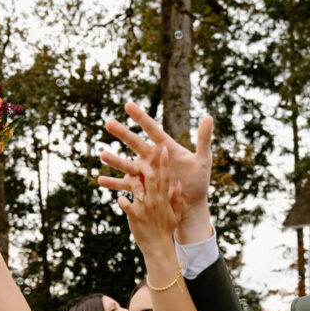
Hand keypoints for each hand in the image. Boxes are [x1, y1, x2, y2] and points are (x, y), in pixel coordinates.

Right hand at [98, 102, 213, 237]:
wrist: (192, 204)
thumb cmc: (199, 182)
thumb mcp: (203, 160)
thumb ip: (204, 139)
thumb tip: (209, 117)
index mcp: (165, 148)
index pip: (151, 129)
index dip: (140, 117)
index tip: (127, 105)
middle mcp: (153, 158)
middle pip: (135, 143)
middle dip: (122, 133)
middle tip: (108, 123)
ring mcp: (145, 173)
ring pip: (127, 164)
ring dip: (114, 159)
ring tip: (102, 154)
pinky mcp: (142, 188)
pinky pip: (125, 186)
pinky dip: (113, 183)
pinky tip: (100, 180)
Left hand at [118, 146, 180, 254]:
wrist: (158, 248)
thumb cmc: (166, 230)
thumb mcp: (176, 215)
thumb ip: (177, 199)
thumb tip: (178, 183)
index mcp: (165, 199)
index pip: (166, 177)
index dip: (164, 162)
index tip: (162, 148)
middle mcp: (155, 201)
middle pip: (150, 177)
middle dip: (143, 163)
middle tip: (138, 155)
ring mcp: (144, 208)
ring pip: (135, 185)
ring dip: (129, 178)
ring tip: (125, 175)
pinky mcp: (133, 216)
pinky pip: (124, 202)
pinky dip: (121, 199)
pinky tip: (120, 199)